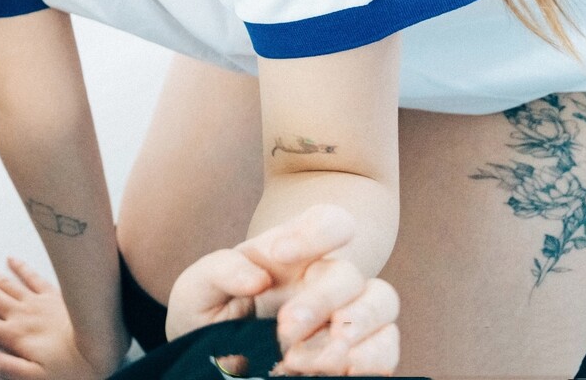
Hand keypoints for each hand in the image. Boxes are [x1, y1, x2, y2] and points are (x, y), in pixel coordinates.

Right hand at [0, 257, 122, 379]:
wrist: (105, 345)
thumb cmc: (75, 368)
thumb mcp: (39, 379)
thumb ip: (12, 369)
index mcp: (16, 336)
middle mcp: (23, 315)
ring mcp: (38, 302)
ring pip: (7, 282)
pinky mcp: (56, 295)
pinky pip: (34, 277)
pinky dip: (21, 267)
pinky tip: (12, 259)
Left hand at [165, 204, 398, 375]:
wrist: (213, 366)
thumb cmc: (208, 317)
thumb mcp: (196, 290)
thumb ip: (220, 270)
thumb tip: (258, 277)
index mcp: (291, 255)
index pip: (330, 221)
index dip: (317, 231)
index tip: (278, 255)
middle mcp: (324, 281)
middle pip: (349, 272)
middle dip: (320, 302)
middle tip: (284, 329)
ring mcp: (348, 316)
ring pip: (383, 301)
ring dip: (352, 329)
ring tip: (304, 359)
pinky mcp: (362, 354)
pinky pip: (389, 348)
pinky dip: (370, 360)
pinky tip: (336, 372)